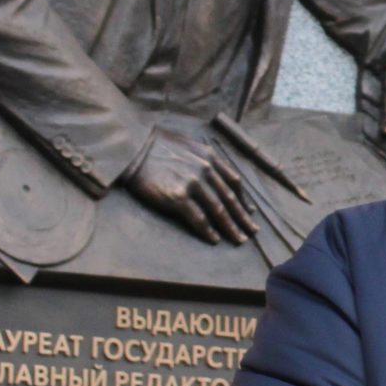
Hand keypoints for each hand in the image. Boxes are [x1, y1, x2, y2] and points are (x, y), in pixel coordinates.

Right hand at [125, 126, 255, 243]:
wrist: (133, 148)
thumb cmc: (156, 146)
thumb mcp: (188, 146)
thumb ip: (204, 160)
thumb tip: (214, 173)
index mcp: (210, 157)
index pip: (234, 182)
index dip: (243, 199)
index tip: (250, 211)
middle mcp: (207, 169)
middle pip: (230, 199)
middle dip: (242, 217)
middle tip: (252, 231)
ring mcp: (194, 184)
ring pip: (218, 211)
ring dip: (230, 227)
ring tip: (239, 240)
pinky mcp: (178, 197)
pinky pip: (199, 218)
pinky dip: (208, 231)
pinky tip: (214, 240)